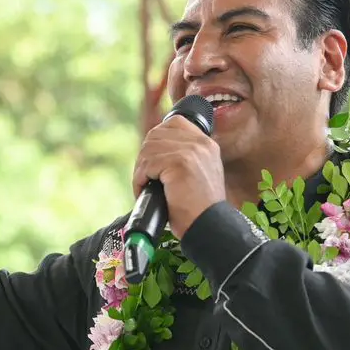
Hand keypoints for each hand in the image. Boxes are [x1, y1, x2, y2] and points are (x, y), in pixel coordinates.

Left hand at [131, 114, 225, 238]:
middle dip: (145, 157)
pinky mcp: (179, 163)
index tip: (153, 161)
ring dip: (141, 170)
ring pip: (149, 149)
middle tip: (145, 178)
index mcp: (207, 144)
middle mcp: (201, 143)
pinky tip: (145, 191)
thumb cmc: (199, 209)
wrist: (209, 226)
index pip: (174, 123)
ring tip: (144, 187)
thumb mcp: (198, 175)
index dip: (157, 140)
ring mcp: (191, 151)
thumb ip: (185, 158)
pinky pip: (148, 164)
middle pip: (156, 134)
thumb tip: (153, 150)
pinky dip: (140, 179)